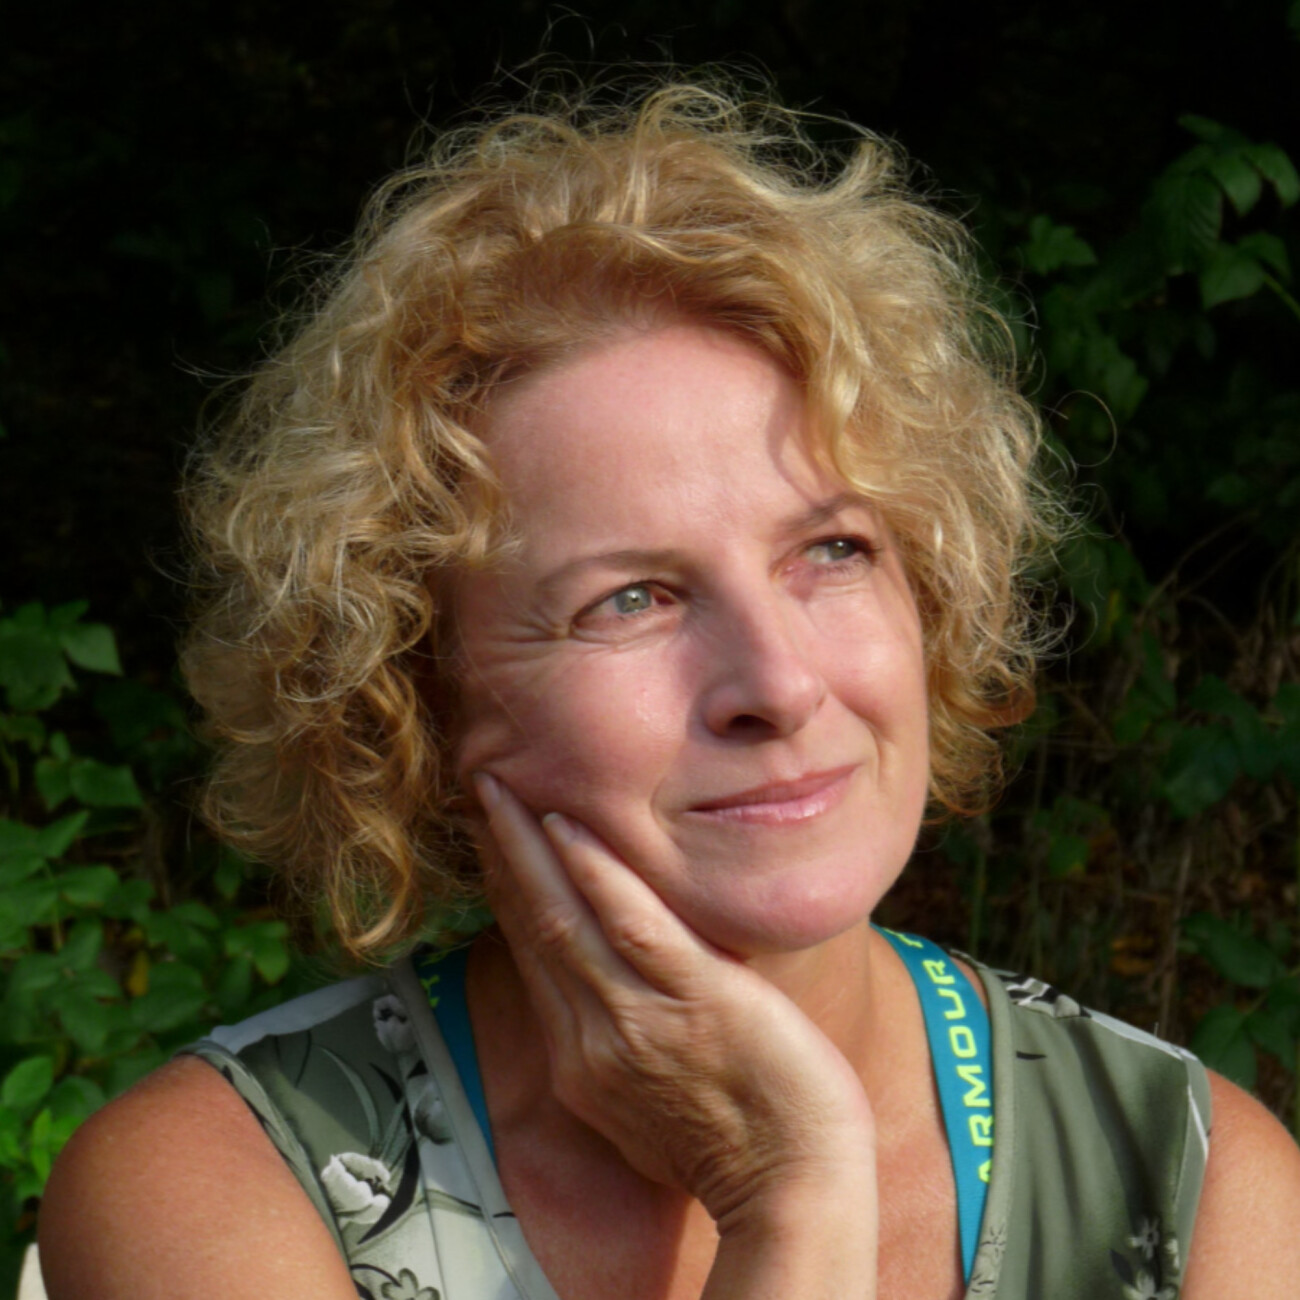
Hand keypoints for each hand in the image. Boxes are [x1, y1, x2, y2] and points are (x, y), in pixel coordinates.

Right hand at [473, 771, 877, 1231]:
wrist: (793, 1189)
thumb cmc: (738, 1147)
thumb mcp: (648, 1107)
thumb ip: (621, 1048)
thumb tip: (615, 1000)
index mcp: (581, 1061)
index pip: (533, 956)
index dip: (508, 891)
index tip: (493, 838)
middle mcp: (590, 1037)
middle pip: (533, 927)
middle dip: (502, 853)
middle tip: (480, 788)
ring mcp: (638, 1017)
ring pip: (563, 917)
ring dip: (527, 846)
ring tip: (502, 787)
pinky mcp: (696, 999)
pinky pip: (633, 927)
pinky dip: (595, 874)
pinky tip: (568, 829)